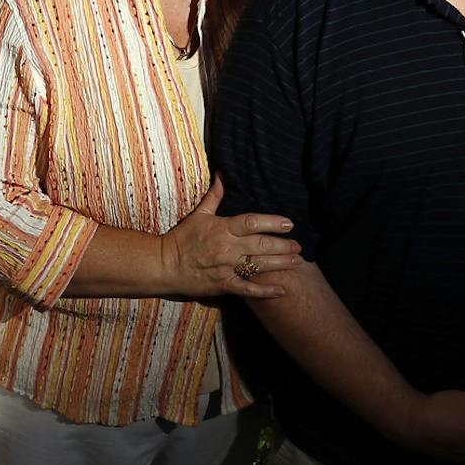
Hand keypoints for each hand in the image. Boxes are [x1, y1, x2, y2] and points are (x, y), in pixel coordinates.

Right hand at [160, 175, 300, 299]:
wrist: (164, 265)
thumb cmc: (182, 238)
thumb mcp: (199, 214)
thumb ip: (214, 196)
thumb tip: (222, 174)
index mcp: (222, 228)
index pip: (251, 222)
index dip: (272, 223)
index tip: (289, 224)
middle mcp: (226, 248)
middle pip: (260, 244)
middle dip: (282, 245)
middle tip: (299, 245)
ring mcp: (226, 268)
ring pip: (258, 265)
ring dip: (280, 264)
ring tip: (297, 261)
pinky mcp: (223, 285)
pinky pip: (247, 289)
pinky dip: (265, 290)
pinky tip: (282, 290)